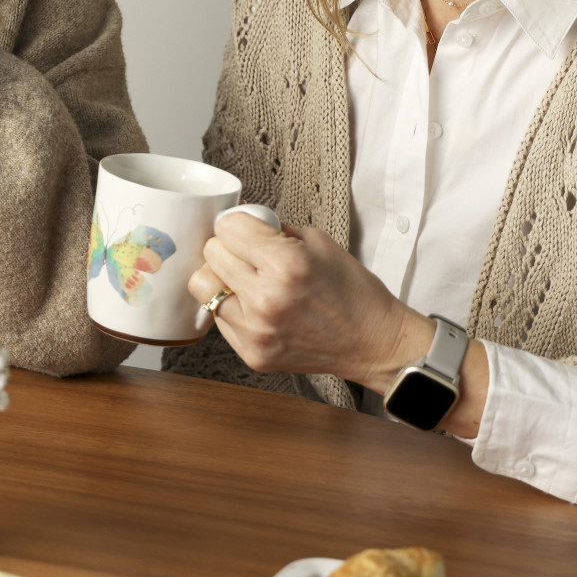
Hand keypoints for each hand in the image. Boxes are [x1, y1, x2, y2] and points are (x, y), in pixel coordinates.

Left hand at [187, 215, 428, 389]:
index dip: (238, 223)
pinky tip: (257, 307)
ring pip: (203, 288)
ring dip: (222, 279)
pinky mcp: (252, 354)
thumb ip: (274, 230)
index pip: (227, 228)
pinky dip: (232, 308)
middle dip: (228, 248)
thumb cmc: (351, 290)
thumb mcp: (318, 242)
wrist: (373, 342)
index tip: (248, 229)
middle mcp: (266, 299)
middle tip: (248, 254)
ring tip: (246, 281)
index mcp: (286, 264)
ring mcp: (256, 331)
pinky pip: (219, 318)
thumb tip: (240, 222)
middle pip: (211, 254)